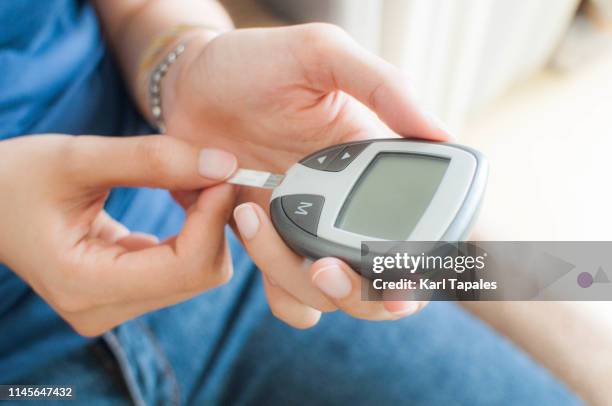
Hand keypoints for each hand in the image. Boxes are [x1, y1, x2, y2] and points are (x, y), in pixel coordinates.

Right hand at [0, 135, 237, 335]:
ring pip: (197, 272)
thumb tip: (225, 165)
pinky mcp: (123, 295)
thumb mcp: (78, 157)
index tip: (222, 172)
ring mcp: (113, 308)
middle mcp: (102, 310)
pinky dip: (192, 231)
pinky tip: (178, 198)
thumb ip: (152, 160)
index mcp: (84, 284)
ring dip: (205, 224)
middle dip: (214, 220)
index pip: (187, 266)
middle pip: (200, 274)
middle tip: (208, 170)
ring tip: (187, 181)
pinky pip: (182, 268)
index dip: (214, 218)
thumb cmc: (17, 176)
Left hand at [163, 23, 444, 326]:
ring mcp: (307, 231)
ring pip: (326, 296)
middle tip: (325, 267)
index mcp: (372, 171)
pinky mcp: (268, 245)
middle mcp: (346, 209)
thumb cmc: (255, 64)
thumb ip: (384, 86)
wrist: (189, 86)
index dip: (418, 269)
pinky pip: (285, 295)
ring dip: (298, 281)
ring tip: (253, 214)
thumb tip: (441, 134)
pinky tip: (248, 226)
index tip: (401, 277)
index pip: (416, 233)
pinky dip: (274, 285)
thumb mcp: (322, 55)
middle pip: (376, 286)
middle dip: (359, 292)